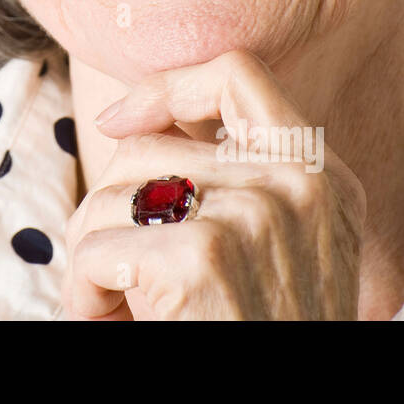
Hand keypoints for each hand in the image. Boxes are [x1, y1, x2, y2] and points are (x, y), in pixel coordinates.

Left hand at [61, 49, 365, 319]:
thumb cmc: (261, 330)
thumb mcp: (282, 245)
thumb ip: (239, 180)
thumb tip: (133, 126)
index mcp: (320, 175)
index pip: (237, 73)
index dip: (165, 86)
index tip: (119, 121)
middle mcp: (298, 184)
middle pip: (146, 150)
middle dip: (111, 212)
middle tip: (121, 276)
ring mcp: (254, 215)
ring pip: (109, 196)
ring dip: (92, 256)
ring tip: (119, 306)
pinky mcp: (201, 256)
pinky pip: (93, 248)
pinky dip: (83, 294)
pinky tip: (112, 323)